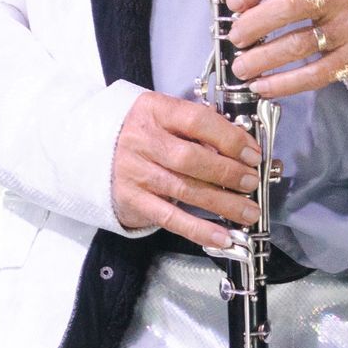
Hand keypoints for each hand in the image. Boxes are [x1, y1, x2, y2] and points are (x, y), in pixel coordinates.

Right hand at [111, 91, 262, 247]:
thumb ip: (198, 125)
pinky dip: (200, 229)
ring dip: (223, 203)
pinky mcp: (134, 201)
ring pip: (186, 190)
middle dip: (228, 172)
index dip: (230, 138)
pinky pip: (171, 219)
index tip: (251, 153)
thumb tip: (242, 144)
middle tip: (251, 181)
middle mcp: (142, 140)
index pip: (197, 120)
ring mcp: (136, 172)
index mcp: (155, 110)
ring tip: (248, 211)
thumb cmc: (143, 132)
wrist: (96, 151)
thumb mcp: (165, 115)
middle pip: (192, 159)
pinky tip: (223, 236)